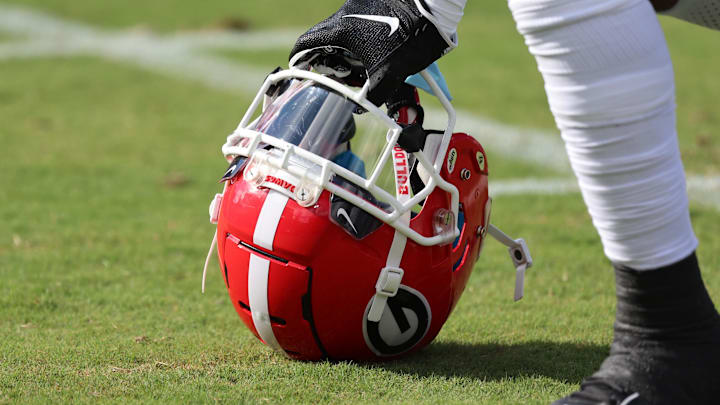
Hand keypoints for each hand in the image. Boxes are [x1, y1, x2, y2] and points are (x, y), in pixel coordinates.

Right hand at [289, 0, 453, 104]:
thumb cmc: (409, 37)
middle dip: (324, 61)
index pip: (306, 43)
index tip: (296, 71)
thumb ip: (372, 95)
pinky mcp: (374, 6)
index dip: (298, 59)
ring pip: (341, 34)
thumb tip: (361, 108)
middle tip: (332, 79)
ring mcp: (360, 8)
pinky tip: (371, 58)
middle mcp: (345, 15)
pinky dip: (357, 44)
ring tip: (355, 72)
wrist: (434, 7)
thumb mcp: (389, 73)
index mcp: (340, 30)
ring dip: (342, 54)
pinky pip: (358, 28)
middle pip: (322, 40)